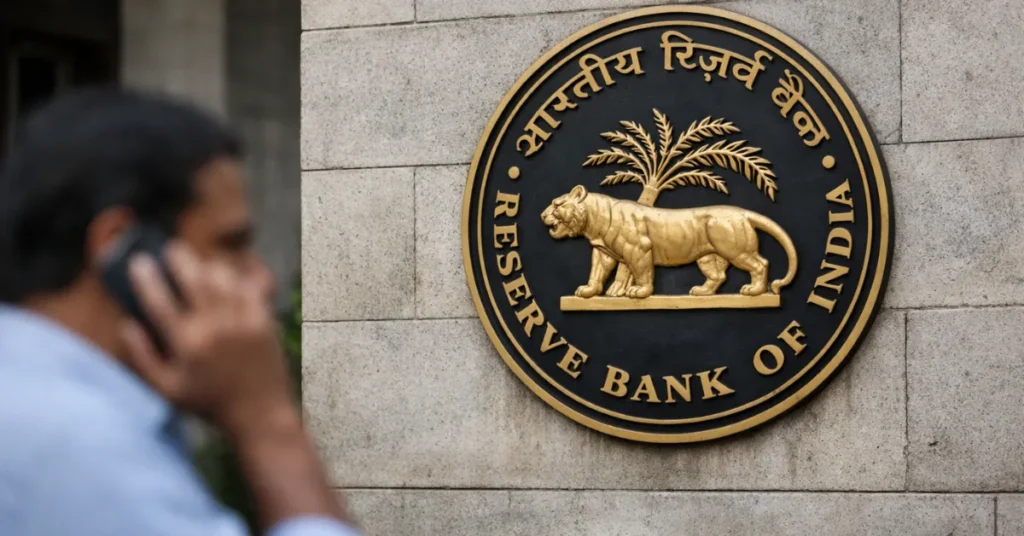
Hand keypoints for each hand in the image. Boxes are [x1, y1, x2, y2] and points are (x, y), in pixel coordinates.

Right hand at [119, 241, 293, 437]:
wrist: (259, 413)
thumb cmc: (209, 403)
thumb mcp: (167, 389)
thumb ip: (142, 356)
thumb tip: (125, 324)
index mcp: (187, 343)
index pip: (159, 300)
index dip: (146, 277)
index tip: (139, 261)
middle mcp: (214, 327)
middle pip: (193, 278)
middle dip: (180, 258)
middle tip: (172, 250)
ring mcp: (242, 320)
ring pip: (222, 277)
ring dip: (208, 265)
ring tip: (200, 264)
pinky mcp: (264, 320)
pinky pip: (250, 286)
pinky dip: (238, 275)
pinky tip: (230, 274)